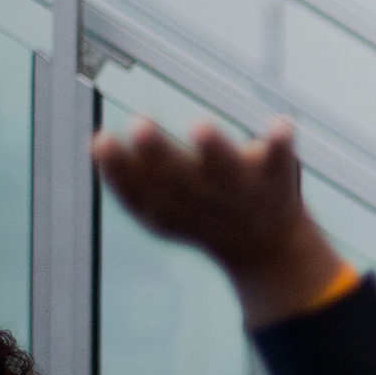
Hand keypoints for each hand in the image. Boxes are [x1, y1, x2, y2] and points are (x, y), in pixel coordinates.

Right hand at [92, 117, 346, 327]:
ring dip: (213, 148)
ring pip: (226, 170)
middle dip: (157, 152)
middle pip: (178, 178)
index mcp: (172, 207)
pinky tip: (281, 124)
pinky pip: (281, 160)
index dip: (118, 168)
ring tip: (198, 125)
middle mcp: (206, 199)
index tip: (101, 140)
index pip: (139, 190)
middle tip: (140, 123)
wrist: (268, 250)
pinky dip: (280, 143)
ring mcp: (242, 189)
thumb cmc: (204, 217)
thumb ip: (129, 183)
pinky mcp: (277, 177)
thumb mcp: (162, 210)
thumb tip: (94, 143)